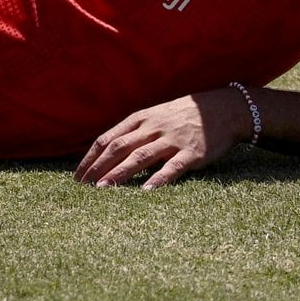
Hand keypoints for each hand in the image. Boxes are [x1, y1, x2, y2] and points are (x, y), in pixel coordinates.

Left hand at [75, 88, 250, 189]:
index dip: (91, 157)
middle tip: (82, 186)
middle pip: (118, 147)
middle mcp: (152, 128)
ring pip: (140, 156)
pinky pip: (172, 168)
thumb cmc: (183, 116)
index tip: (77, 176)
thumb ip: (134, 131)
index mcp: (140, 119)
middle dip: (98, 167)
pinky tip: (146, 191)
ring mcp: (171, 140)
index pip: (107, 138)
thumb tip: (107, 150)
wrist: (222, 109)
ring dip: (119, 173)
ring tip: (103, 188)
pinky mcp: (192, 153)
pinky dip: (158, 179)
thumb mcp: (154, 116)